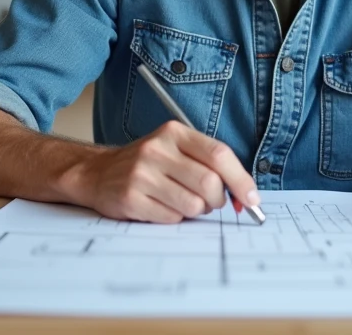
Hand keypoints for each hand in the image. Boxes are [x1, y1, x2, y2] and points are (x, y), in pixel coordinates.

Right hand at [79, 121, 260, 223]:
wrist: (98, 173)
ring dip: (196, 211)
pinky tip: (162, 207)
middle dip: (218, 200)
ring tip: (183, 202)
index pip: (219, 154)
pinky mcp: (130, 198)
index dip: (241, 180)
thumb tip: (246, 195)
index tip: (252, 199)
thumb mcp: (176, 149)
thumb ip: (210, 164)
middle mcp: (157, 149)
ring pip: (193, 204)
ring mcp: (141, 174)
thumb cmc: (149, 164)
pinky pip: (172, 218)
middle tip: (211, 202)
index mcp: (174, 132)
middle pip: (209, 183)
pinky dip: (175, 218)